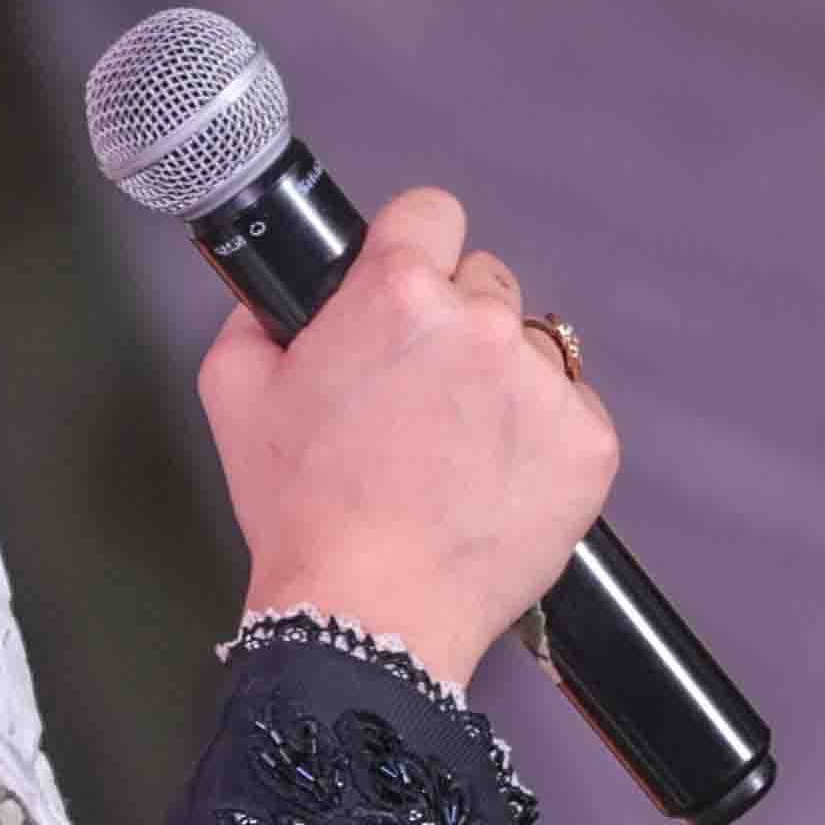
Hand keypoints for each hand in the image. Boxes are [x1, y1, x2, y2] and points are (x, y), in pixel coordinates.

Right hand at [199, 186, 619, 691]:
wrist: (370, 612)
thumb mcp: (237, 397)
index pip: (432, 212)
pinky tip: (493, 478)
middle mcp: (480, 325)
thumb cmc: (308, 515)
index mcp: (398, 295)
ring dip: (500, 382)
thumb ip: (255, 321)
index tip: (410, 281)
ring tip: (454, 450)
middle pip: (485, 282)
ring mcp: (543, 384)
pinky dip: (541, 440)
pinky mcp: (588, 443)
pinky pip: (572, 411)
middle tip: (417, 396)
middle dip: (453, 325)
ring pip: (530, 348)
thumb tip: (273, 298)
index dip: (413, 248)